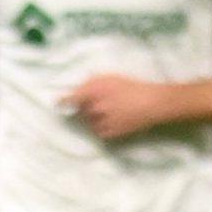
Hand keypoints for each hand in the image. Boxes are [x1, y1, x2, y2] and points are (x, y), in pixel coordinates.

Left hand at [61, 74, 179, 141]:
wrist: (153, 103)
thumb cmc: (133, 87)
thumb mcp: (111, 78)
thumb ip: (92, 82)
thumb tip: (77, 89)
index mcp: (95, 91)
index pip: (72, 98)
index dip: (63, 102)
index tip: (57, 104)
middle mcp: (95, 107)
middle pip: (82, 112)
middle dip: (86, 109)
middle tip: (101, 106)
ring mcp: (102, 121)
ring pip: (90, 123)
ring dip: (95, 119)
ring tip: (113, 113)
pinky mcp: (110, 133)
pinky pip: (99, 132)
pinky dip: (103, 128)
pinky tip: (116, 121)